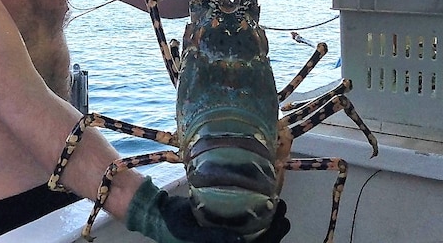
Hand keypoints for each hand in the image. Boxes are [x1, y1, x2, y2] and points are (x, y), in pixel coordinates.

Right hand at [126, 178, 290, 242]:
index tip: (282, 219)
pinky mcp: (224, 225)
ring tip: (278, 204)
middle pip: (261, 242)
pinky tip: (263, 202)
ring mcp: (227, 235)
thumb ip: (213, 238)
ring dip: (270, 223)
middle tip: (283, 207)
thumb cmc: (173, 225)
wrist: (159, 214)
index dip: (272, 237)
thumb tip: (240, 242)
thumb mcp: (189, 232)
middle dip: (276, 228)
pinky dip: (258, 216)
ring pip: (257, 234)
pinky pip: (246, 224)